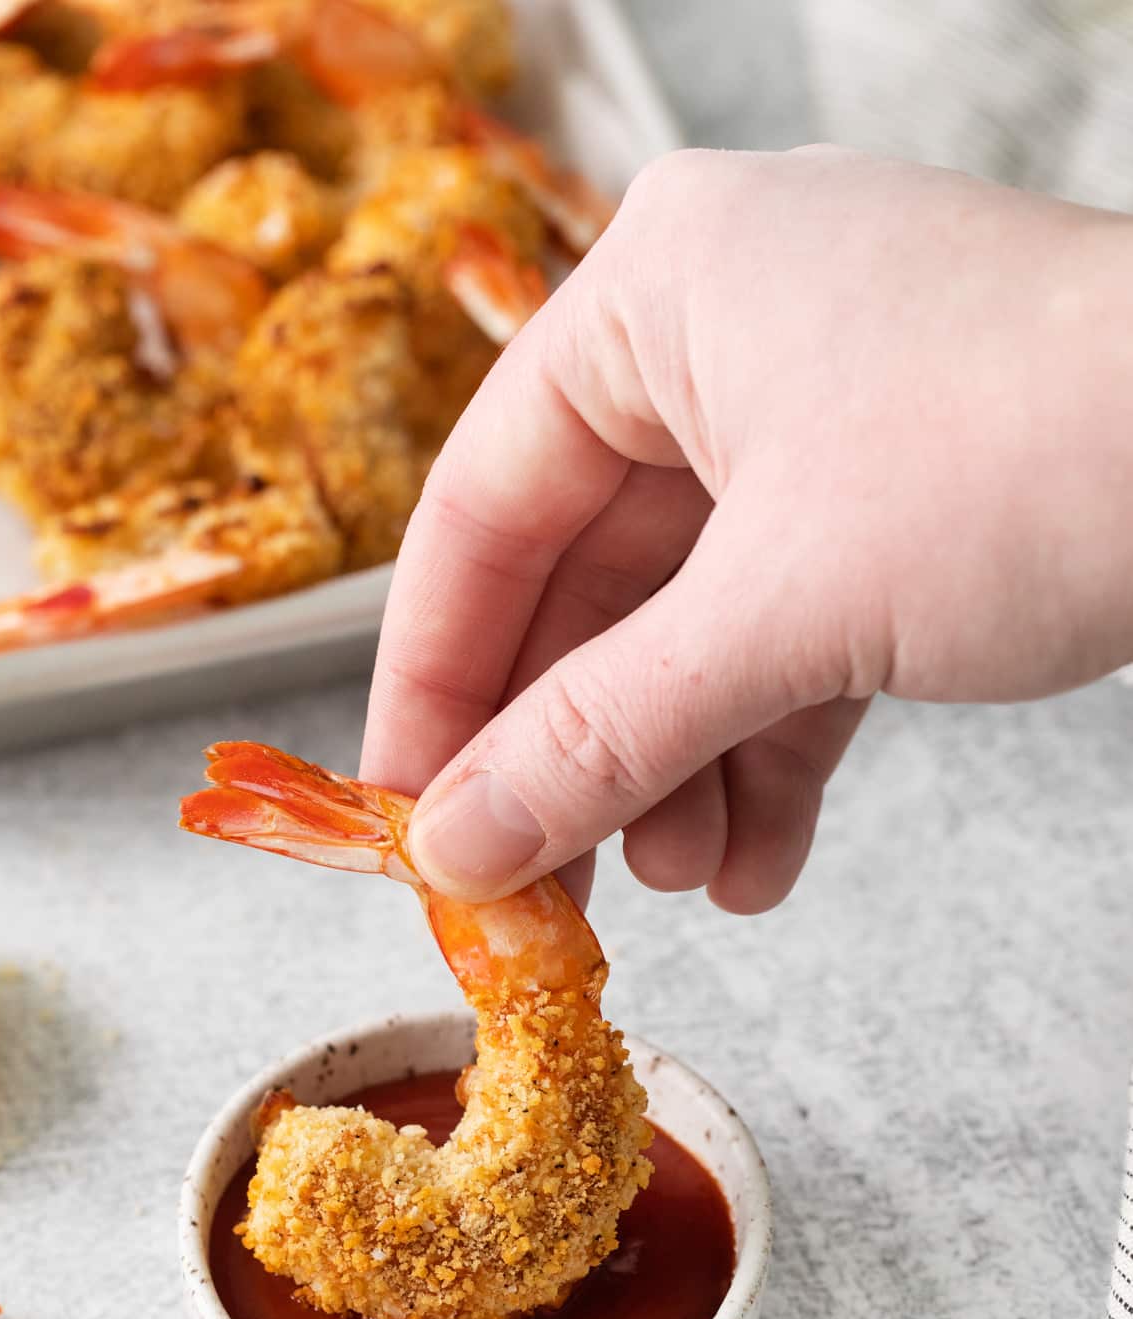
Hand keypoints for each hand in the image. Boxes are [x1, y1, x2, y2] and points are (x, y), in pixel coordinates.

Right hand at [361, 147, 1132, 907]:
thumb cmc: (1044, 442)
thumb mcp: (780, 613)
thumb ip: (601, 736)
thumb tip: (461, 845)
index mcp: (659, 295)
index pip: (482, 509)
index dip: (437, 682)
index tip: (411, 813)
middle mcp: (724, 343)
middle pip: (585, 586)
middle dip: (577, 753)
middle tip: (538, 886)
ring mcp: (819, 423)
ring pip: (691, 630)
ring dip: (676, 774)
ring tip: (681, 882)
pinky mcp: (900, 506)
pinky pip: (790, 642)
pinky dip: (769, 755)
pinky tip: (759, 861)